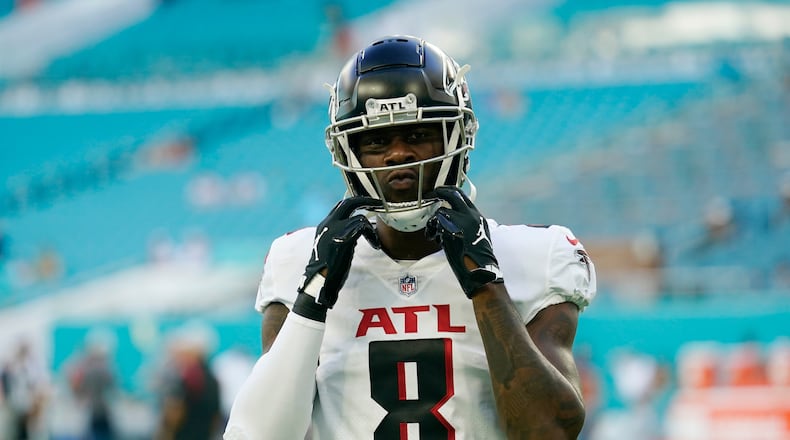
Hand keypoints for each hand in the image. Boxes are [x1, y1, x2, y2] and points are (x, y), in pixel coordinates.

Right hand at [294, 197, 381, 320]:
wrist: (318, 282)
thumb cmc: (327, 268)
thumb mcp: (331, 245)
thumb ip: (341, 234)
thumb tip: (357, 229)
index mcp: (325, 225)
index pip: (340, 205)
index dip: (356, 201)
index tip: (369, 203)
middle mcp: (328, 224)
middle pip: (348, 203)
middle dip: (366, 200)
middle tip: (379, 203)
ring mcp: (335, 230)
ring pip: (358, 218)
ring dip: (370, 228)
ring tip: (374, 240)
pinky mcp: (343, 239)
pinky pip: (362, 228)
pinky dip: (371, 235)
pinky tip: (375, 245)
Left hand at [425, 186, 502, 297]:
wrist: (479, 269)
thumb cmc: (476, 256)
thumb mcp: (476, 234)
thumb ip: (466, 222)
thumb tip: (451, 216)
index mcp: (477, 216)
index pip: (463, 196)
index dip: (450, 191)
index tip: (441, 191)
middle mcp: (470, 215)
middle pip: (452, 195)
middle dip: (439, 192)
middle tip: (430, 195)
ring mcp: (460, 222)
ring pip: (441, 211)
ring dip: (434, 221)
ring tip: (433, 232)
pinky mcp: (450, 230)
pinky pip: (435, 224)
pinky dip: (431, 230)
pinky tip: (433, 238)